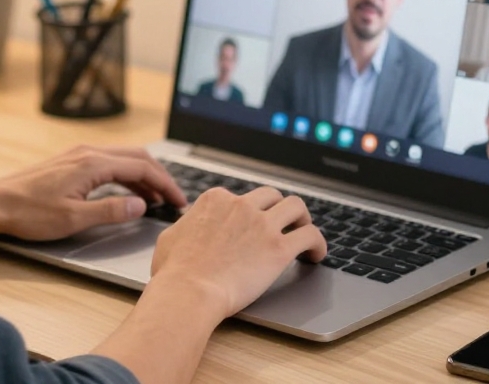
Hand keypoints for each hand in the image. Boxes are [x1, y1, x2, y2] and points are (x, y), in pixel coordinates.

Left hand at [0, 145, 187, 241]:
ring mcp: (77, 154)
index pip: (142, 167)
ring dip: (143, 175)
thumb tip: (140, 207)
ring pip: (123, 158)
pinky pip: (108, 162)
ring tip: (157, 199)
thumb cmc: (28, 213)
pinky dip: (126, 175)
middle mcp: (87, 152)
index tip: (179, 201)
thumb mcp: (73, 219)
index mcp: (92, 163)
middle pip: (136, 156)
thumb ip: (110, 212)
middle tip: (174, 199)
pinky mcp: (70, 162)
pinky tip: (127, 193)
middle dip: (160, 176)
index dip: (165, 184)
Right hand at [150, 185, 325, 318]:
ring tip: (304, 233)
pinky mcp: (279, 247)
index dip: (249, 212)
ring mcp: (262, 224)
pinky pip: (311, 235)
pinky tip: (316, 255)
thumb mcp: (171, 237)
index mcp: (216, 200)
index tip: (251, 226)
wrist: (189, 291)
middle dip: (278, 209)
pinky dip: (317, 243)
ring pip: (297, 206)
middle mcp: (241, 205)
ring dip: (302, 218)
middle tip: (282, 225)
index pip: (241, 197)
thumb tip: (188, 225)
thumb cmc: (175, 272)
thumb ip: (186, 226)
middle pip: (271, 196)